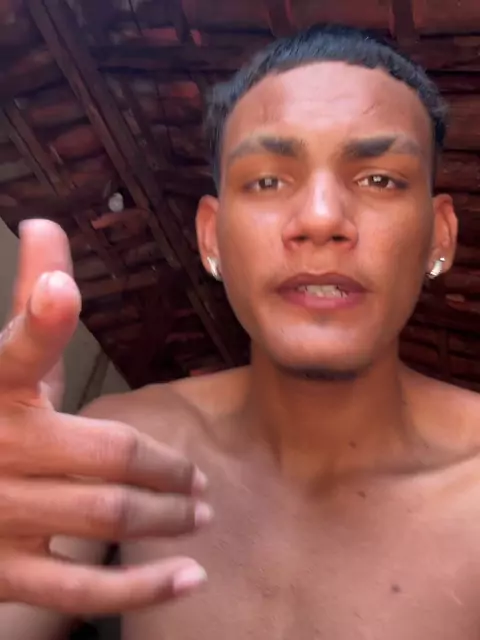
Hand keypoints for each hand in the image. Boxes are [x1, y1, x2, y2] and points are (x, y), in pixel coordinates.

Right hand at [0, 220, 210, 613]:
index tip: (59, 291)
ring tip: (199, 511)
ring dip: (166, 516)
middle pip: (111, 456)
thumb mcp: (3, 367)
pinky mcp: (3, 574)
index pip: (18, 351)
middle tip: (200, 476)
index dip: (38, 318)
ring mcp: (0, 516)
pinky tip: (189, 575)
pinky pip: (83, 590)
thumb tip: (44, 226)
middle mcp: (0, 449)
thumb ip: (31, 306)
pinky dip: (144, 586)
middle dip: (168, 468)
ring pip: (107, 517)